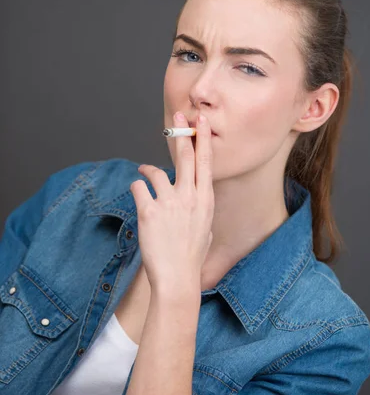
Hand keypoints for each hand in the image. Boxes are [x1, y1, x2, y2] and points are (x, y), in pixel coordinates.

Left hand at [130, 112, 214, 291]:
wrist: (177, 278)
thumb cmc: (191, 258)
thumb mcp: (205, 230)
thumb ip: (200, 210)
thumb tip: (194, 200)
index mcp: (206, 201)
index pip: (206, 163)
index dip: (204, 140)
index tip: (202, 122)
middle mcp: (190, 198)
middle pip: (186, 156)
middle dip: (182, 132)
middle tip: (179, 116)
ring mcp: (170, 203)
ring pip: (156, 171)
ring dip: (148, 169)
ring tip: (144, 172)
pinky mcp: (149, 211)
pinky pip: (139, 188)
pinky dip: (137, 188)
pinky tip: (137, 194)